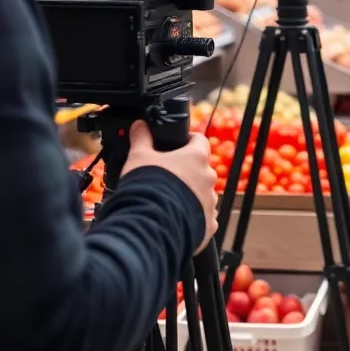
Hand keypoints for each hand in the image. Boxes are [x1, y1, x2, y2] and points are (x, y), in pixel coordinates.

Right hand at [122, 121, 217, 252]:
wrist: (151, 225)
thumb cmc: (147, 187)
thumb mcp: (139, 156)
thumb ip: (141, 138)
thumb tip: (139, 125)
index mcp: (196, 157)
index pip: (200, 141)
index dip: (188, 140)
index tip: (177, 144)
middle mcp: (209, 178)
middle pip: (200, 169)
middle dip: (186, 171)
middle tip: (166, 176)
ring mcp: (211, 202)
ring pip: (202, 193)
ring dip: (190, 194)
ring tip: (168, 200)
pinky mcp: (208, 225)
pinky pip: (203, 217)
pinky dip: (192, 217)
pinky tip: (175, 219)